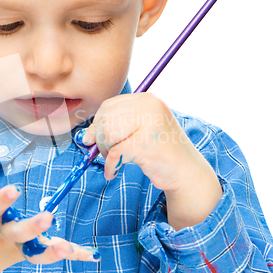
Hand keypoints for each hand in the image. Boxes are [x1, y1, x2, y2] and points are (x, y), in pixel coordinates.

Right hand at [0, 153, 99, 272]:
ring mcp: (15, 246)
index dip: (2, 199)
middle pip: (18, 232)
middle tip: (48, 218)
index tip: (14, 189)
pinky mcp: (27, 252)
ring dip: (52, 249)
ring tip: (68, 248)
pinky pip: (48, 254)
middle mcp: (0, 234)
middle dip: (32, 227)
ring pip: (35, 249)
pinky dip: (69, 253)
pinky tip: (90, 255)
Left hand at [81, 93, 222, 229]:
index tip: (95, 139)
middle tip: (106, 154)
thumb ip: (115, 127)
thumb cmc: (160, 152)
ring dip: (105, 151)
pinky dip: (110, 166)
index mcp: (148, 100)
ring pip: (108, 133)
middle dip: (100, 139)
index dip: (98, 124)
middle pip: (106, 118)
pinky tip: (114, 172)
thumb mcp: (138, 132)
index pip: (109, 105)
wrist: (187, 173)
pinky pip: (114, 153)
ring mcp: (150, 124)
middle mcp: (150, 107)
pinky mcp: (145, 144)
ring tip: (114, 161)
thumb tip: (85, 136)